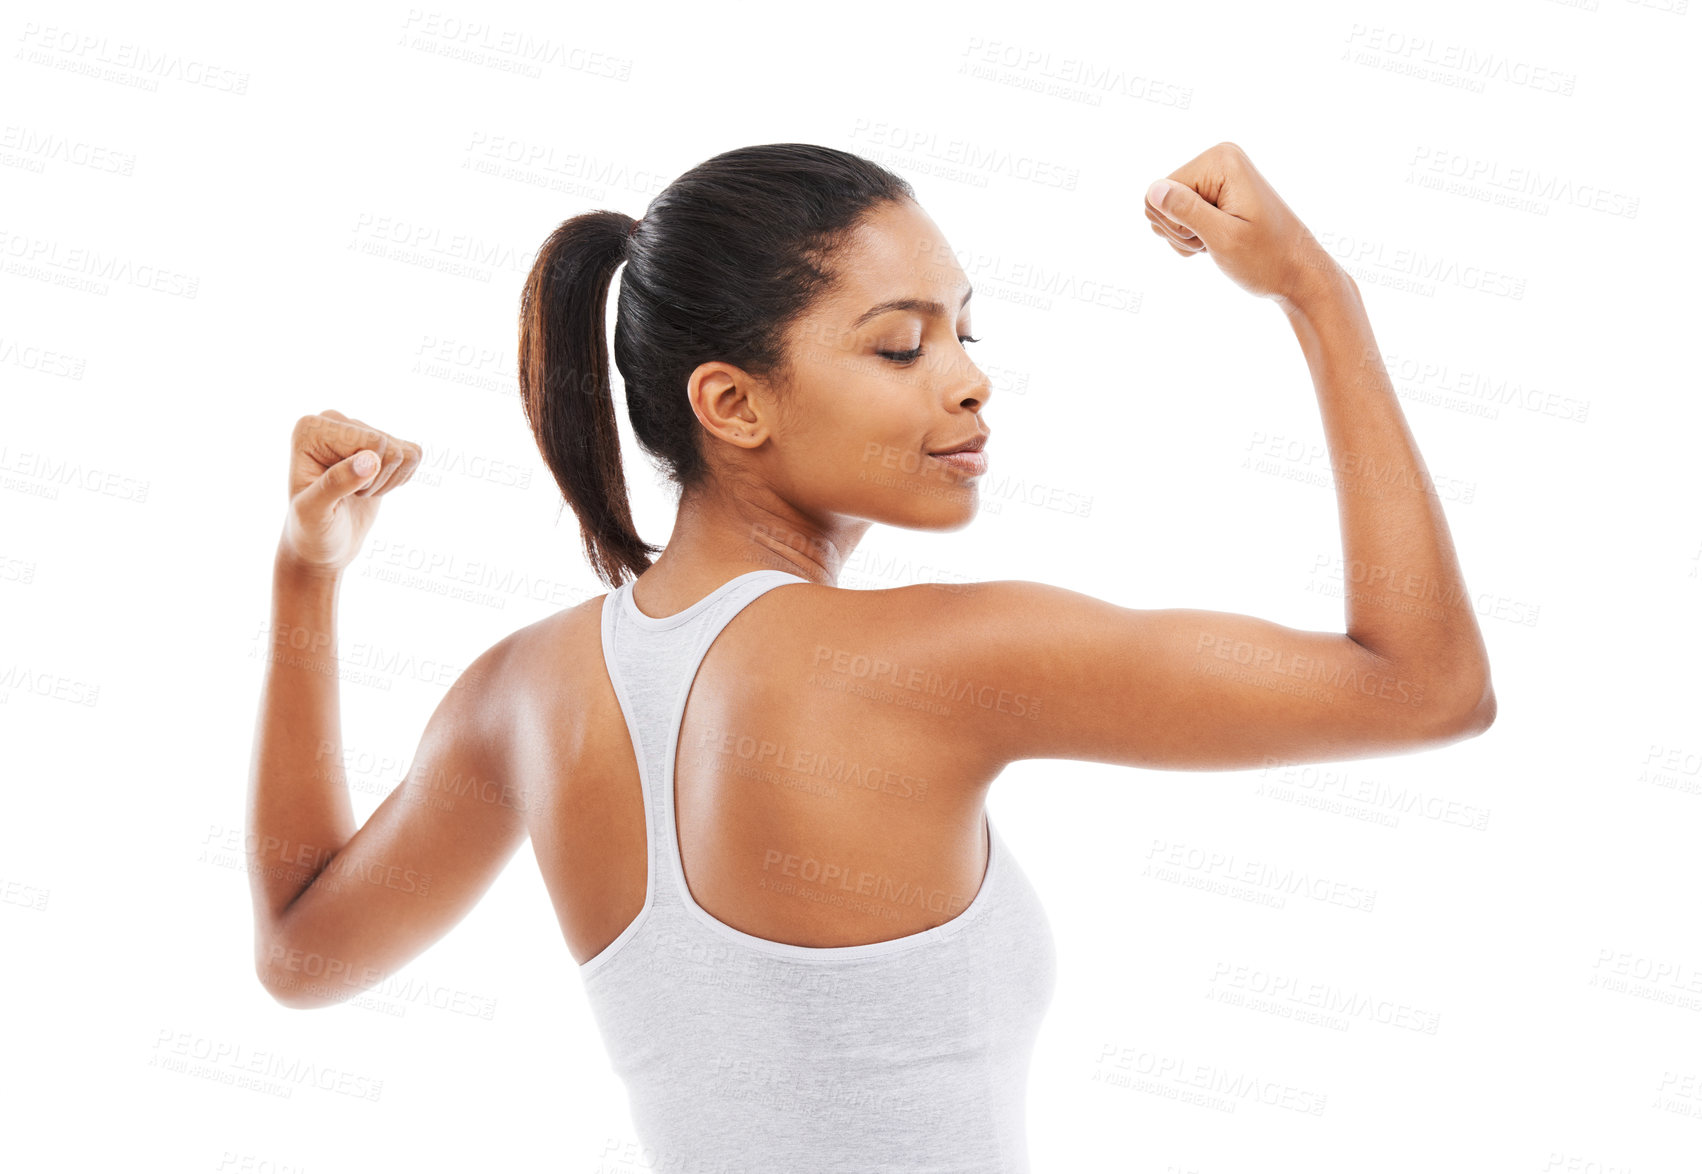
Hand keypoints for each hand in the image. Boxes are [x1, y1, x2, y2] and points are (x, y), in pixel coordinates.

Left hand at [279, 409, 420, 575]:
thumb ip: (336, 483)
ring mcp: (358, 430)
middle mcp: (333, 421)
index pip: (374, 442)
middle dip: (377, 480)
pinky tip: (373, 487)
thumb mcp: (314, 512)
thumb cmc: (310, 529)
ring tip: (357, 492)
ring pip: (405, 452)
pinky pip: (414, 454)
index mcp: (312, 428)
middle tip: (349, 495)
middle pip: (390, 446)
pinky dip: (399, 479)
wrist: (322, 541)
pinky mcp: (379, 443)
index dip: (368, 476)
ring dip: (387, 481)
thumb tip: (371, 459)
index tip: (339, 493)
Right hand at [1144, 142, 1342, 306]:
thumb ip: (1186, 211)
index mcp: (1220, 161)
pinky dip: (1194, 237)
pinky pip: (1181, 217)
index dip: (1177, 223)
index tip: (1210, 235)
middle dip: (1182, 230)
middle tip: (1215, 241)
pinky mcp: (1216, 193)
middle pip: (1162, 199)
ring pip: (1168, 211)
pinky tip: (1217, 243)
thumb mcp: (1224, 238)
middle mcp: (1218, 160)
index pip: (1161, 191)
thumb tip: (1153, 190)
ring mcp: (1217, 176)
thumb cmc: (1267, 258)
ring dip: (1187, 236)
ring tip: (1219, 243)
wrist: (1298, 272)